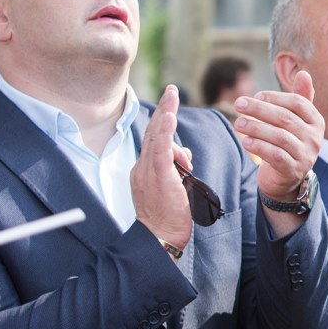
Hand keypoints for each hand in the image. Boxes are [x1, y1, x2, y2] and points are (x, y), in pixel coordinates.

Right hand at [131, 85, 192, 246]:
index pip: (154, 140)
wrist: (158, 238)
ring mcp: (148, 171)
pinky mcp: (158, 177)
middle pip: (153, 132)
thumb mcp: (174, 187)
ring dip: (165, 114)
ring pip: (156, 138)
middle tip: (171, 90)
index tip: (169, 104)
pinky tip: (169, 118)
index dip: (161, 121)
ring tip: (172, 96)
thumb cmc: (167, 217)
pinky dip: (165, 132)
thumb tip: (184, 155)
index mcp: (146, 170)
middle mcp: (143, 167)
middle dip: (163, 109)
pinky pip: (161, 150)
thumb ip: (177, 168)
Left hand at [233, 70, 323, 200]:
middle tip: (238, 104)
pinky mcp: (293, 171)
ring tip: (238, 122)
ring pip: (280, 137)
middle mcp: (315, 138)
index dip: (275, 97)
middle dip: (260, 110)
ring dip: (256, 127)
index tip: (256, 96)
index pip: (298, 103)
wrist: (286, 178)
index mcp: (316, 121)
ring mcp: (306, 156)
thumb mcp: (295, 120)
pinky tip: (246, 141)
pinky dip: (260, 147)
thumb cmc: (288, 142)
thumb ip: (299, 97)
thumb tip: (303, 73)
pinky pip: (276, 156)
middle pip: (286, 118)